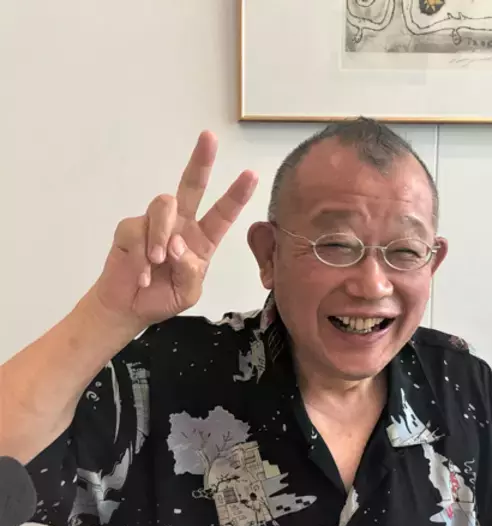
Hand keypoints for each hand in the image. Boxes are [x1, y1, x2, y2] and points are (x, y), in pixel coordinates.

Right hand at [90, 131, 257, 327]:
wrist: (129, 308)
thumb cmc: (163, 297)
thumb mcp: (188, 292)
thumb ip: (190, 271)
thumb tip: (178, 245)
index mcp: (202, 240)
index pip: (222, 213)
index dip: (236, 194)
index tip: (251, 175)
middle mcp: (181, 225)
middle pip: (191, 186)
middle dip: (201, 161)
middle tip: (209, 138)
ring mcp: (155, 224)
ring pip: (164, 206)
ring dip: (160, 235)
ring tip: (156, 261)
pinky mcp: (130, 228)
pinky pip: (137, 229)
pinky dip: (140, 255)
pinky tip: (142, 274)